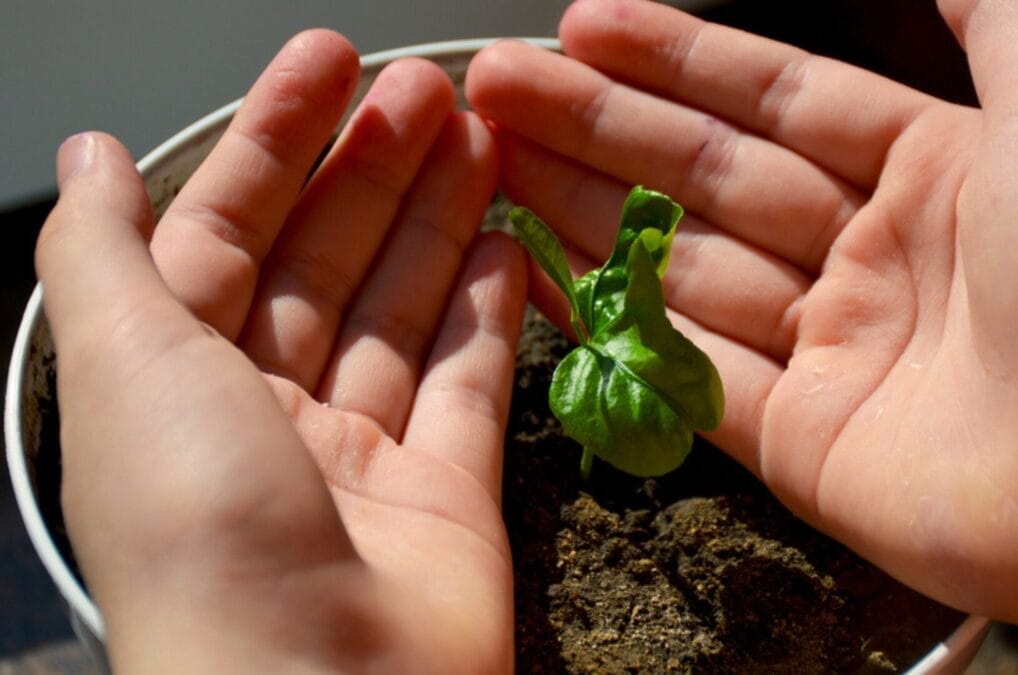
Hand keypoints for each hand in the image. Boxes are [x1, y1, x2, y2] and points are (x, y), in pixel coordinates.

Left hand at [37, 31, 524, 671]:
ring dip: (437, 221)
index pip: (223, 233)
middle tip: (428, 88)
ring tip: (479, 136)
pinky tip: (506, 243)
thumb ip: (103, 253)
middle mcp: (265, 416)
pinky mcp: (446, 495)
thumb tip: (85, 157)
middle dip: (372, 168)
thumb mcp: (125, 365)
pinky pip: (467, 385)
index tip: (333, 64)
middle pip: (324, 264)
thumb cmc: (203, 534)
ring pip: (402, 313)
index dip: (277, 142)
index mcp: (176, 384)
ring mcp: (362, 456)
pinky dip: (487, 313)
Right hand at [466, 0, 1017, 668]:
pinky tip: (546, 278)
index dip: (676, 61)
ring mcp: (825, 350)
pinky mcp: (796, 438)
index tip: (586, 25)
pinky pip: (686, 373)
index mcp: (925, 173)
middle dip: (597, 127)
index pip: (772, 99)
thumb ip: (1002, 24)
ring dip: (587, 214)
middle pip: (705, 177)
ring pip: (681, 267)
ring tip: (497, 163)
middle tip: (503, 87)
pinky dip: (614, 330)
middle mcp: (866, 257)